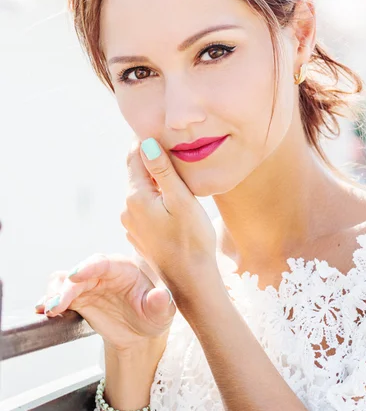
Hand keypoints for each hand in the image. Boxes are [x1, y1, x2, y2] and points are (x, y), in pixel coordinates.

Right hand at [34, 253, 175, 351]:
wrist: (140, 332)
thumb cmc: (153, 316)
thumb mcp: (162, 313)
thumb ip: (161, 304)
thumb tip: (159, 296)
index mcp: (124, 269)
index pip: (104, 262)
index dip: (88, 267)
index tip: (75, 275)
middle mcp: (103, 273)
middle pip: (79, 274)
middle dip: (66, 288)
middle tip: (56, 305)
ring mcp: (88, 285)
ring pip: (65, 281)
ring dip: (54, 293)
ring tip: (49, 309)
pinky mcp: (78, 298)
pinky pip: (59, 295)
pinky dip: (49, 301)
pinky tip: (42, 309)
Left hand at [121, 139, 217, 287]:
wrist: (191, 282)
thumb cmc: (192, 240)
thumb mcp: (181, 200)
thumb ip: (163, 171)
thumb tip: (145, 142)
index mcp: (136, 197)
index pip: (134, 156)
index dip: (146, 140)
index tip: (159, 128)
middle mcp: (127, 210)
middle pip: (137, 173)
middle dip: (151, 159)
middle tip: (171, 147)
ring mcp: (132, 225)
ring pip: (141, 192)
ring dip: (155, 181)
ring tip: (176, 174)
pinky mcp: (140, 235)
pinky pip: (145, 208)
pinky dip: (156, 199)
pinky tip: (173, 203)